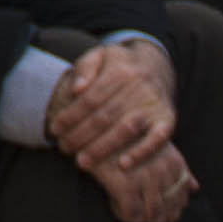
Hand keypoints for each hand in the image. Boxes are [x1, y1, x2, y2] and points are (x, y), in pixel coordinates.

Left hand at [47, 38, 176, 175]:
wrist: (156, 65)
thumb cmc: (119, 65)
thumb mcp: (100, 55)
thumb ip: (85, 68)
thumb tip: (76, 89)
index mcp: (119, 71)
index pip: (90, 98)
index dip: (71, 115)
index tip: (55, 129)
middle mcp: (139, 86)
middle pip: (105, 116)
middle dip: (82, 135)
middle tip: (65, 149)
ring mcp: (154, 104)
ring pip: (126, 129)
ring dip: (104, 148)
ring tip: (84, 161)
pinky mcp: (167, 119)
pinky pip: (157, 139)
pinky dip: (141, 153)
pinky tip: (123, 165)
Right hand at [84, 131, 196, 221]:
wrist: (89, 120)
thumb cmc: (122, 132)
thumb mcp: (155, 144)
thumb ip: (176, 166)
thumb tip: (194, 186)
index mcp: (174, 161)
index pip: (181, 199)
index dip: (169, 210)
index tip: (151, 207)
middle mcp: (163, 170)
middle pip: (167, 211)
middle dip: (153, 218)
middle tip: (137, 212)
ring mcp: (145, 177)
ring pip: (151, 215)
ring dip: (139, 218)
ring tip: (124, 207)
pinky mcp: (124, 184)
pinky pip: (131, 213)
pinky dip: (123, 213)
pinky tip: (113, 200)